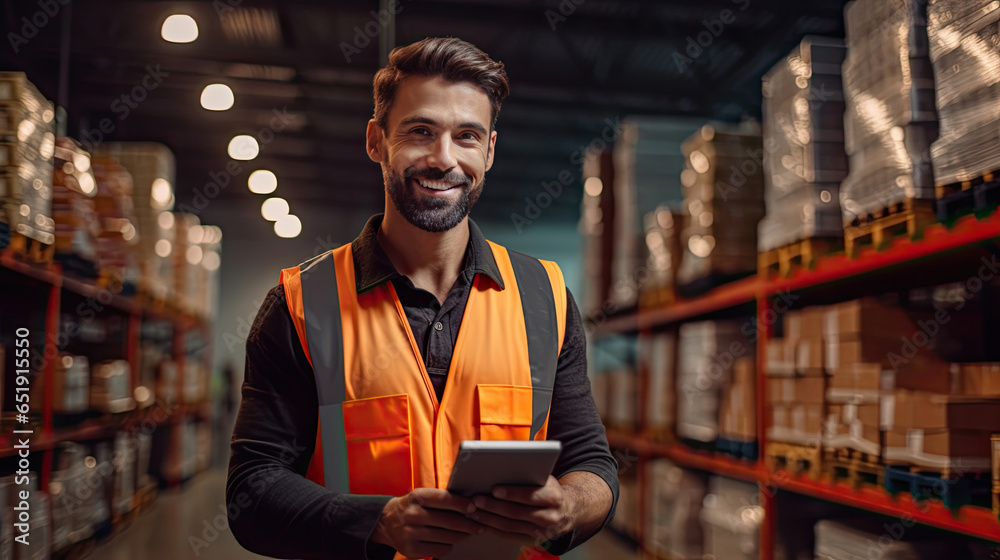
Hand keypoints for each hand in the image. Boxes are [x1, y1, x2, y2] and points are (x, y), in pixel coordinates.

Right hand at [371, 488, 485, 558]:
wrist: (386, 522)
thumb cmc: (412, 507)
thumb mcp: (421, 496)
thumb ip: (441, 499)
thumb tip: (470, 505)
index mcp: (417, 497)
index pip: (445, 500)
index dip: (462, 504)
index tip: (474, 508)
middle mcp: (412, 515)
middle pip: (450, 521)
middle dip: (469, 524)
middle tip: (479, 526)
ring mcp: (410, 534)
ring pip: (447, 537)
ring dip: (462, 536)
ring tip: (469, 533)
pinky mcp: (411, 550)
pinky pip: (440, 550)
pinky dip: (449, 546)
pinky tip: (451, 541)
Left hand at [467, 476, 575, 545]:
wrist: (568, 511)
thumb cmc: (550, 490)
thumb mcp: (546, 479)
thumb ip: (530, 475)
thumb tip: (502, 469)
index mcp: (554, 497)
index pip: (531, 496)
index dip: (512, 493)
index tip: (494, 489)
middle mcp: (550, 517)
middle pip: (516, 512)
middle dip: (494, 506)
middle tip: (476, 500)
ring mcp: (541, 532)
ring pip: (510, 526)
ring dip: (489, 519)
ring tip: (474, 511)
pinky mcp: (533, 540)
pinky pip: (510, 536)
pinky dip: (494, 529)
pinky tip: (482, 523)